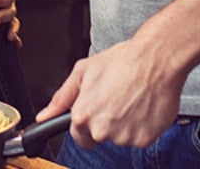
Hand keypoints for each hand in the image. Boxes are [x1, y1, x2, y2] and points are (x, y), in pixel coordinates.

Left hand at [35, 34, 186, 148]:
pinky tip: (143, 105)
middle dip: (106, 121)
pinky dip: (141, 126)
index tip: (96, 111)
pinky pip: (139, 138)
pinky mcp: (144, 140)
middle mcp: (101, 130)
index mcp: (83, 114)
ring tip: (131, 97)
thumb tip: (45, 116)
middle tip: (116, 97)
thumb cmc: (121, 61)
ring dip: (125, 123)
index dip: (86, 122)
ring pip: (120, 137)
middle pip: (99, 135)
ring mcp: (123, 137)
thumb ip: (62, 97)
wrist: (155, 59)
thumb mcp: (84, 71)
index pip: (78, 135)